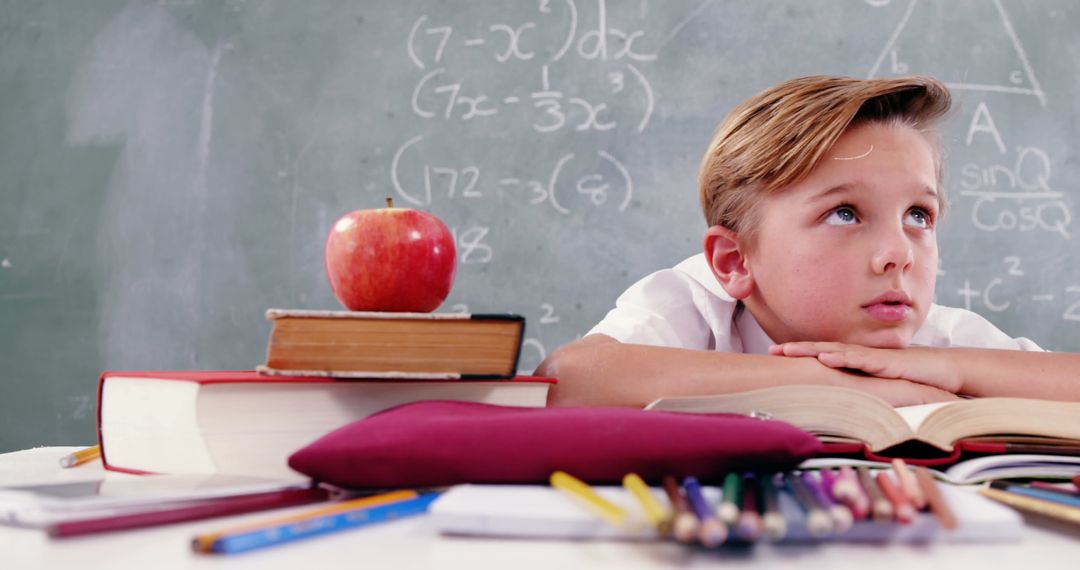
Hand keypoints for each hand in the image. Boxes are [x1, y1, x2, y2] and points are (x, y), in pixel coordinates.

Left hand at [770, 342, 962, 394]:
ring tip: (789, 350)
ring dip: (812, 350)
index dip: (800, 355)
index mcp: (856, 361)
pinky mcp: (886, 362)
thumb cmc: (910, 379)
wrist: (943, 371)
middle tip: (771, 351)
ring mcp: (872, 357)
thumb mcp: (879, 389)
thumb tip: (839, 405)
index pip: (822, 356)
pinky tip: (826, 357)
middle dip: (797, 350)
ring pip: (837, 351)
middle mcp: (860, 356)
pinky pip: (861, 359)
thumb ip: (860, 392)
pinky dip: (842, 357)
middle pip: (823, 350)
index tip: (775, 355)